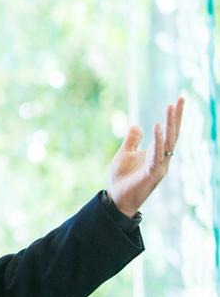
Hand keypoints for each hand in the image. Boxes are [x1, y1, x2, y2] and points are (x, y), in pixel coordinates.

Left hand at [106, 96, 184, 216]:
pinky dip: (158, 140)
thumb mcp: (124, 154)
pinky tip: (158, 126)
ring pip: (168, 142)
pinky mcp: (152, 173)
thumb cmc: (122, 178)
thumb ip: (132, 141)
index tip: (179, 99)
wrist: (116, 198)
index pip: (169, 132)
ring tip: (170, 107)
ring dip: (169, 124)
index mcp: (157, 153)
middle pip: (172, 134)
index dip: (174, 116)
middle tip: (180, 99)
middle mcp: (162, 158)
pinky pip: (157, 154)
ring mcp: (159, 166)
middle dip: (176, 117)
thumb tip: (136, 125)